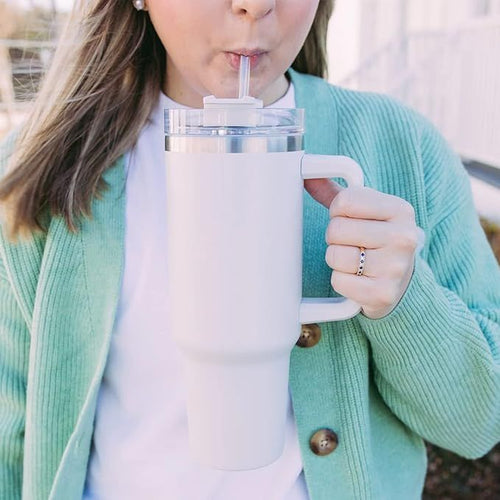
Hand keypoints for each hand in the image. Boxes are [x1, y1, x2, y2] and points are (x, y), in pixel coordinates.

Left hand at [304, 178, 418, 318]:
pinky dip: (341, 281)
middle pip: (336, 229)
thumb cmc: (376, 240)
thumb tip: (306, 178)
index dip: (337, 212)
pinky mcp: (383, 293)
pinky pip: (338, 281)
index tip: (350, 220)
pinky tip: (357, 279)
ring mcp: (395, 267)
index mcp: (400, 209)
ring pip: (335, 256)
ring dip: (336, 260)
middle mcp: (403, 237)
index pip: (344, 201)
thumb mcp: (365, 212)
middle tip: (351, 244)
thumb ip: (336, 193)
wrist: (401, 281)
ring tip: (354, 261)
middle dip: (335, 238)